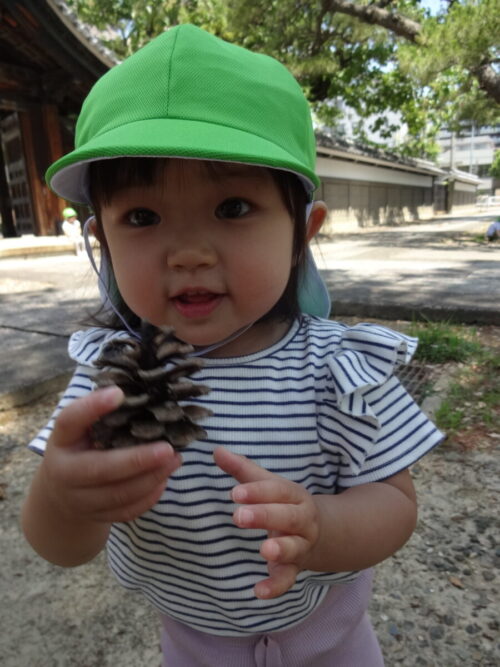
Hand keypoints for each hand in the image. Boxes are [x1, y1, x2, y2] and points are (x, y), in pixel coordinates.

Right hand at [42, 386, 181, 523]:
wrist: (61, 493)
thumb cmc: (80, 448)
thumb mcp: (82, 428)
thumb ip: (103, 414)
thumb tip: (144, 394)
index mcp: (62, 440)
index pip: (70, 420)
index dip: (92, 407)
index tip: (119, 393)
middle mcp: (65, 472)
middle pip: (101, 469)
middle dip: (137, 460)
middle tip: (168, 448)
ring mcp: (79, 499)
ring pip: (118, 494)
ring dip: (151, 478)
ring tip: (174, 460)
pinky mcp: (96, 516)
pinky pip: (126, 511)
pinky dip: (149, 497)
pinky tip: (164, 479)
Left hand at [214, 447, 319, 598]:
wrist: (318, 530)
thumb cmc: (282, 502)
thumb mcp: (266, 484)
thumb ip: (241, 469)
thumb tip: (216, 450)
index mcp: (294, 495)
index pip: (276, 490)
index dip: (256, 491)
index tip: (235, 493)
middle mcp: (302, 519)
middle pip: (287, 516)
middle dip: (264, 515)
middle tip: (238, 515)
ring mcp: (300, 545)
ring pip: (294, 547)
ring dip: (280, 549)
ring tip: (263, 550)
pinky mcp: (294, 568)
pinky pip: (288, 579)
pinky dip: (276, 586)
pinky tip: (259, 591)